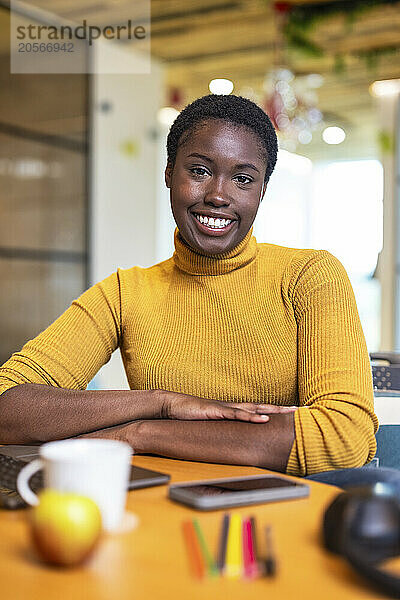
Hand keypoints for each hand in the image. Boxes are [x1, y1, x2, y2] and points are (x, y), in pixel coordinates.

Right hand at [158, 390, 297, 422]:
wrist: (171, 406)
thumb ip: (220, 430)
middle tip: (299, 410)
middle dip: (280, 408)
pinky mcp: (216, 411)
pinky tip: (263, 419)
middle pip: (261, 406)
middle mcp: (231, 407)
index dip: (273, 411)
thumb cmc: (188, 416)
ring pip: (253, 409)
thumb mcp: (208, 425)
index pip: (256, 409)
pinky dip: (251, 416)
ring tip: (288, 413)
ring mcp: (224, 408)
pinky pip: (237, 414)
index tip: (289, 413)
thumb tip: (230, 440)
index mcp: (230, 410)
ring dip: (271, 410)